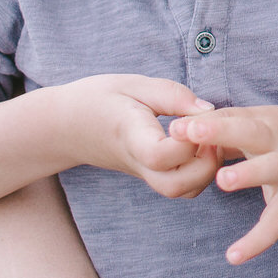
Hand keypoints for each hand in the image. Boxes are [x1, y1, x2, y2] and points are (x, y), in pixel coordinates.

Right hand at [56, 74, 221, 199]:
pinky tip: (200, 145)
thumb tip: (209, 111)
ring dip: (206, 170)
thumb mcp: (134, 84)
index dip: (186, 141)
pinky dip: (200, 173)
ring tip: (208, 138)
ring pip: (182, 192)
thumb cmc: (99, 99)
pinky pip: (181, 187)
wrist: (65, 125)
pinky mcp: (151, 176)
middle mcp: (138, 163)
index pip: (160, 156)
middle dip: (206, 163)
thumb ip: (172, 96)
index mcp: (131, 137)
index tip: (192, 119)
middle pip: (176, 186)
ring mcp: (144, 174)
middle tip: (211, 132)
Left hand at [169, 106, 277, 262]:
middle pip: (247, 131)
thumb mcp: (270, 124)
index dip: (202, 122)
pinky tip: (234, 256)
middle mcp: (277, 140)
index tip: (173, 125)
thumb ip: (232, 129)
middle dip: (218, 131)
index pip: (230, 116)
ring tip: (223, 181)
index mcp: (265, 121)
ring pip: (268, 169)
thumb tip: (188, 131)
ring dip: (247, 173)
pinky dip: (258, 239)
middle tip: (188, 131)